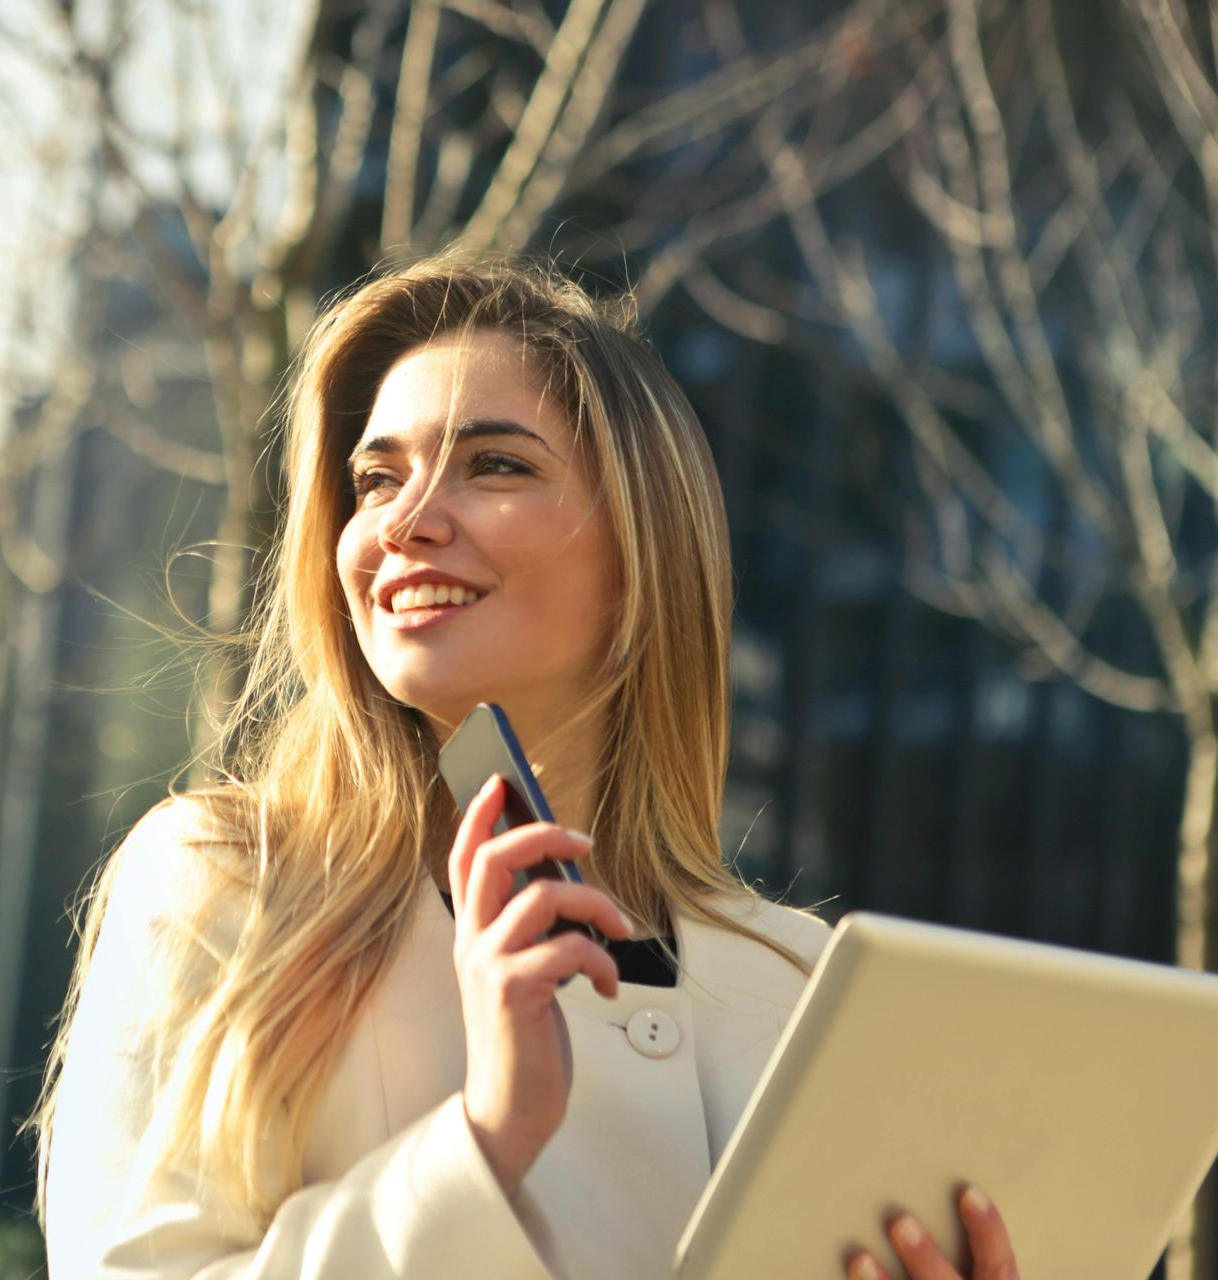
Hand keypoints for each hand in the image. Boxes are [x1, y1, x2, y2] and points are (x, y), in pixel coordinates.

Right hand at [450, 774, 634, 1194]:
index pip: (462, 860)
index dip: (477, 817)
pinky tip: (607, 983)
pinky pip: (568, 947)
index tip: (501, 783)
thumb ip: (531, 925)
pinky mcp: (514, 992)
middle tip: (583, 840)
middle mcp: (472, 942)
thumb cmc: (522, 1034)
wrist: (510, 1108)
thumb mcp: (522, 969)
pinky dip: (602, 959)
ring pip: (543, 895)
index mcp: (473, 932)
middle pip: (493, 859)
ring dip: (596, 903)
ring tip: (618, 928)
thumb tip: (567, 875)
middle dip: (543, 834)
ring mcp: (489, 965)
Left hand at [845, 1186, 1019, 1279]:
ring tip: (859, 1259)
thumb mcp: (978, 1271)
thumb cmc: (961, 1277)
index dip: (987, 1230)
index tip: (968, 1194)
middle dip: (926, 1259)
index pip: (999, 1265)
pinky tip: (852, 1272)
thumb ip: (965, 1248)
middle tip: (900, 1223)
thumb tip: (934, 1184)